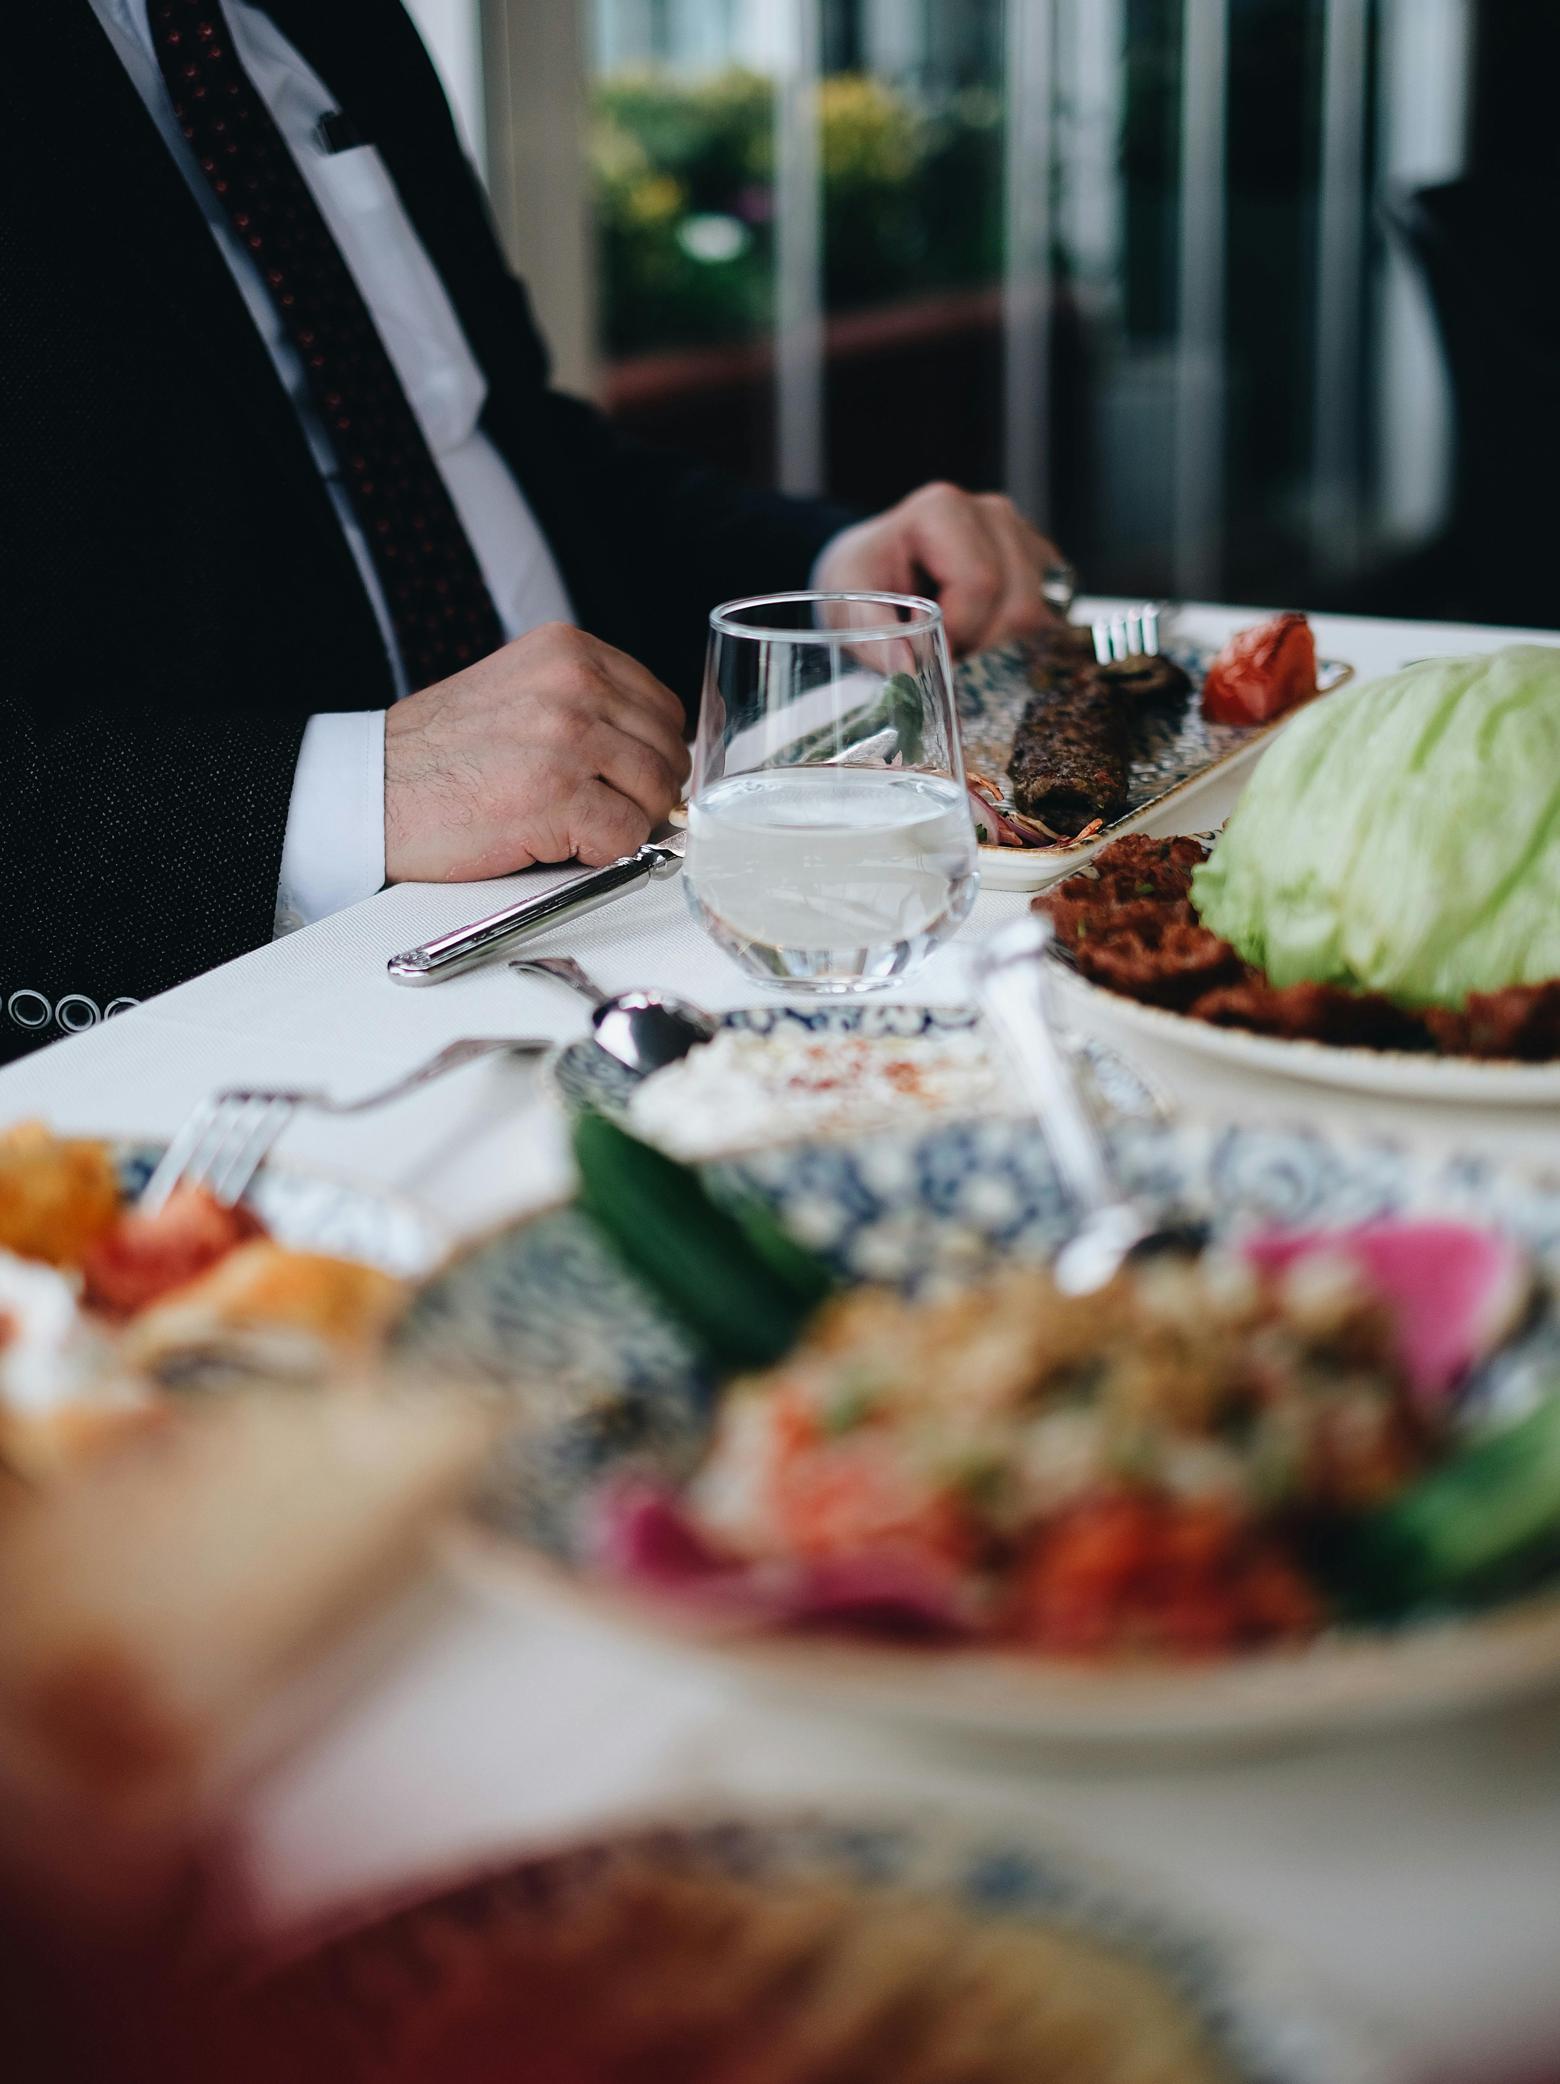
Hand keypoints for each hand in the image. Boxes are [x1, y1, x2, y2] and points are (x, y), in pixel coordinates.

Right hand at [384, 622, 689, 882]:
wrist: (372, 790)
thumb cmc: (436, 753)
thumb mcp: (518, 690)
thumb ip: (584, 704)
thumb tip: (650, 748)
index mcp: (568, 652)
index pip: (661, 706)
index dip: (653, 752)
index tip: (632, 778)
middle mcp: (574, 685)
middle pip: (667, 752)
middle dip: (645, 793)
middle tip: (605, 811)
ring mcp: (568, 740)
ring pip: (654, 796)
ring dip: (624, 823)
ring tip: (573, 825)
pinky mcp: (558, 798)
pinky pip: (625, 838)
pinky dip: (601, 853)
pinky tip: (558, 843)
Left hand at [814, 482, 1067, 656]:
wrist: (874, 568)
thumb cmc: (861, 581)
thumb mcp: (845, 605)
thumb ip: (872, 634)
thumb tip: (907, 669)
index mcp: (942, 510)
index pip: (981, 583)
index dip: (959, 631)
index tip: (926, 647)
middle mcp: (991, 512)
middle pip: (1018, 602)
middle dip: (981, 643)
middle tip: (941, 647)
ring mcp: (1022, 534)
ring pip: (1039, 613)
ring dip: (999, 644)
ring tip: (959, 637)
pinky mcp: (1039, 561)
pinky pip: (1049, 615)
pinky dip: (1017, 637)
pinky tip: (983, 631)